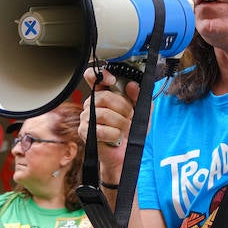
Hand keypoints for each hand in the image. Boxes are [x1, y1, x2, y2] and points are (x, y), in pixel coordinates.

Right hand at [82, 68, 139, 184]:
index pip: (92, 77)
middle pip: (104, 97)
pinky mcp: (84, 132)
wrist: (126, 153)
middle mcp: (92, 104)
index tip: (112, 80)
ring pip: (104, 114)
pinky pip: (100, 130)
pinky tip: (116, 136)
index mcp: (104, 94)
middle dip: (123, 107)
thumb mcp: (143, 112)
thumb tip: (133, 85)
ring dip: (121, 123)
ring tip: (124, 128)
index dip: (100, 74)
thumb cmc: (131, 131)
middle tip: (130, 116)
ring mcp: (86, 118)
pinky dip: (114, 134)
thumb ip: (140, 97)